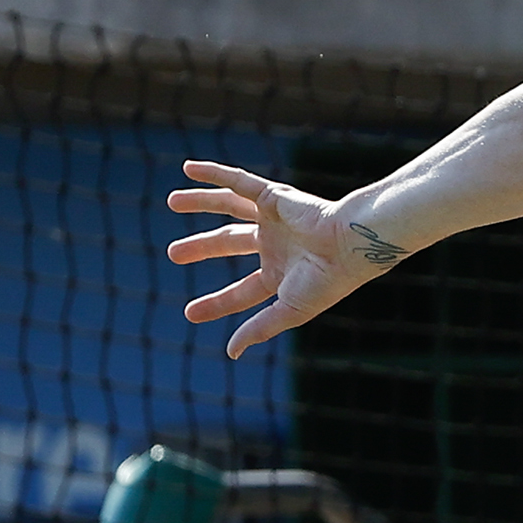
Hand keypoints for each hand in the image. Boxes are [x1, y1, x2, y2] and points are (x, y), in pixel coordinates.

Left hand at [167, 160, 404, 358]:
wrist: (350, 245)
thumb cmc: (327, 281)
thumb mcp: (289, 310)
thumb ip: (259, 329)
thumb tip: (231, 353)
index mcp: (281, 274)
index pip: (241, 291)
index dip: (216, 304)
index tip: (189, 314)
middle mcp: (275, 243)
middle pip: (229, 243)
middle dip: (201, 247)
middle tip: (173, 254)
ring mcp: (274, 218)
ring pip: (229, 206)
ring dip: (201, 202)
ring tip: (171, 201)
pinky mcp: (273, 195)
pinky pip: (239, 181)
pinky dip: (214, 174)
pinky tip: (189, 169)